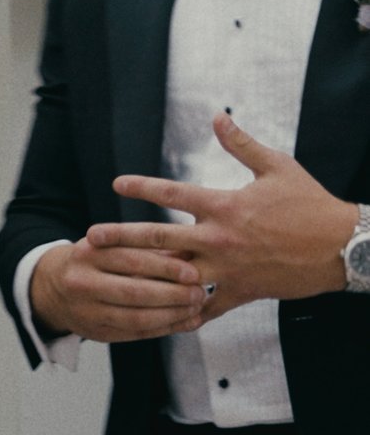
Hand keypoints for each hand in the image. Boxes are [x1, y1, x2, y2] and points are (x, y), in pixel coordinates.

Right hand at [28, 237, 207, 342]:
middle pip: (134, 291)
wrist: (53, 288)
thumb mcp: (111, 246)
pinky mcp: (95, 333)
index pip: (130, 260)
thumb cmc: (92, 263)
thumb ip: (148, 248)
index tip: (192, 271)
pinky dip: (164, 329)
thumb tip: (191, 251)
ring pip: (136, 317)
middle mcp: (81, 282)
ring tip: (195, 308)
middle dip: (172, 294)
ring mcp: (86, 311)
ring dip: (172, 314)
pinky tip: (184, 322)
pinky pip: (135, 334)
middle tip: (199, 292)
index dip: (165, 267)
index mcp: (86, 253)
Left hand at [96, 113, 355, 315]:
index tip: (115, 183)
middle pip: (159, 237)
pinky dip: (183, 313)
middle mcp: (219, 238)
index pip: (172, 192)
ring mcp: (228, 269)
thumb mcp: (277, 167)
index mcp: (224, 205)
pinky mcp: (241, 292)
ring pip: (174, 274)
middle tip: (91, 238)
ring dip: (142, 276)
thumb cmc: (311, 205)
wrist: (344, 247)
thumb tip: (218, 115)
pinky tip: (159, 318)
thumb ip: (242, 144)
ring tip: (112, 278)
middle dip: (122, 237)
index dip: (141, 186)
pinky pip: (206, 307)